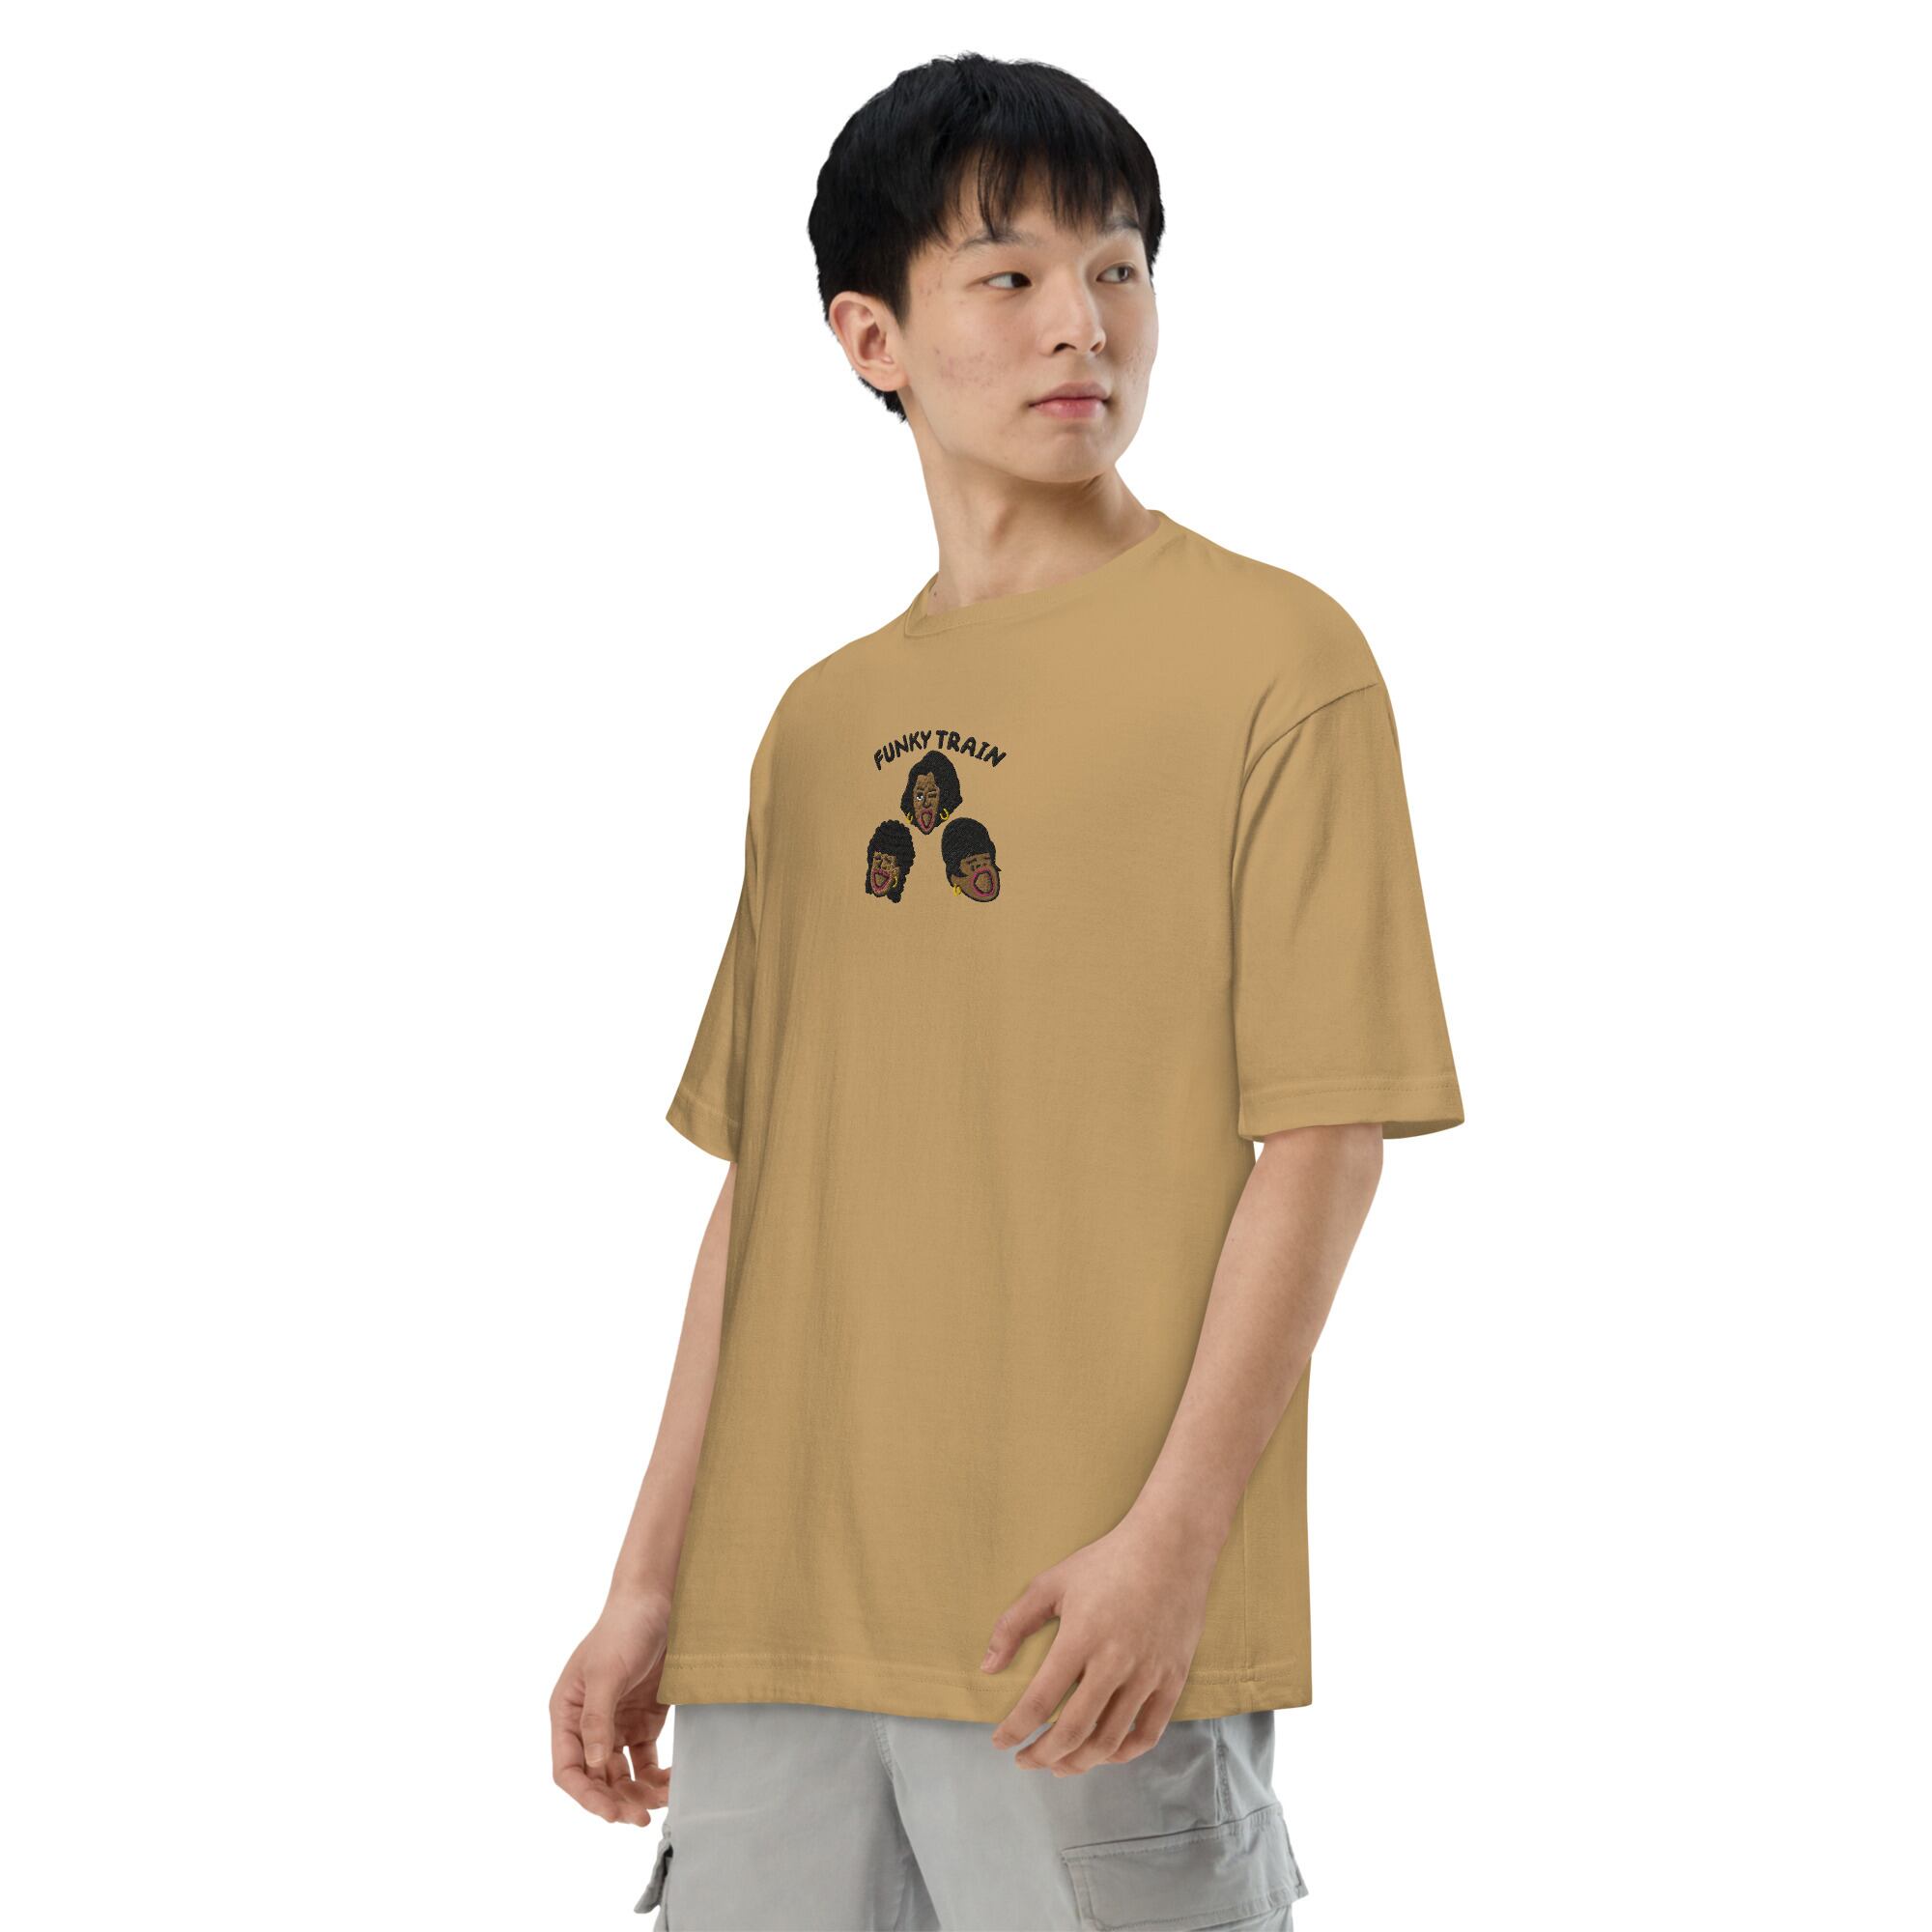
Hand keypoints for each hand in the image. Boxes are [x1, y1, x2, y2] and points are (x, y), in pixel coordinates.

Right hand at [550, 1588, 674, 1824]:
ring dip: (638, 1793)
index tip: (611, 1813)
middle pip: (595, 1778)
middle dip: (616, 1800)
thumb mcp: (606, 1672)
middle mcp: (588, 1725)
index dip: (586, 1796)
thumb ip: (596, 1720)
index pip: (568, 1768)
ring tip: (664, 1801)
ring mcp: (616, 1725)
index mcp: (567, 1713)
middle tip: (641, 1818)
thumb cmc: (623, 1629)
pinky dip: (658, 1777)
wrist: (659, 1602)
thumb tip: (591, 1766)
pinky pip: (647, 1760)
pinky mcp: (643, 1721)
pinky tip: (674, 1783)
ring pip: (621, 1775)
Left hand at [979, 1511, 1218, 1773]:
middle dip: (1042, 1755)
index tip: (999, 1741)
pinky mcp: (1173, 1678)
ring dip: (1079, 1761)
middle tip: (1025, 1761)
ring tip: (1058, 1764)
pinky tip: (1104, 1753)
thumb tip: (987, 1668)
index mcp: (1080, 1638)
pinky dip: (1123, 1753)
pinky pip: (1149, 1733)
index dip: (1015, 1729)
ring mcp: (1148, 1674)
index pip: (1040, 1700)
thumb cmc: (1106, 1562)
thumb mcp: (1052, 1582)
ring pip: (1110, 1741)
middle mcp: (1114, 1662)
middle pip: (1073, 1731)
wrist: (1171, 1546)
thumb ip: (1015, 1624)